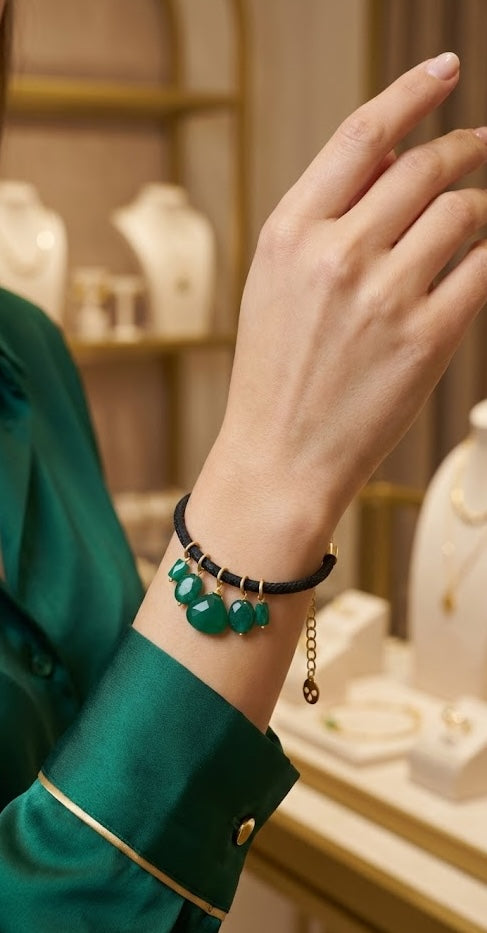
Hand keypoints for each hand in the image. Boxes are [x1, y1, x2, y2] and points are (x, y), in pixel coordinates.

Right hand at [211, 52, 486, 543]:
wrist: (280, 457)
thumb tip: (400, 161)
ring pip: (464, 213)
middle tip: (482, 147)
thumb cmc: (277, 371)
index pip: (362, 137)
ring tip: (477, 219)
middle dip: (465, 148)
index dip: (410, 93)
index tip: (444, 70)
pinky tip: (482, 259)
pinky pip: (483, 270)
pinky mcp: (426, 339)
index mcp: (289, 234)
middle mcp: (336, 255)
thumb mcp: (276, 283)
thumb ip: (328, 218)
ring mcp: (384, 297)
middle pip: (425, 167)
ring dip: (481, 208)